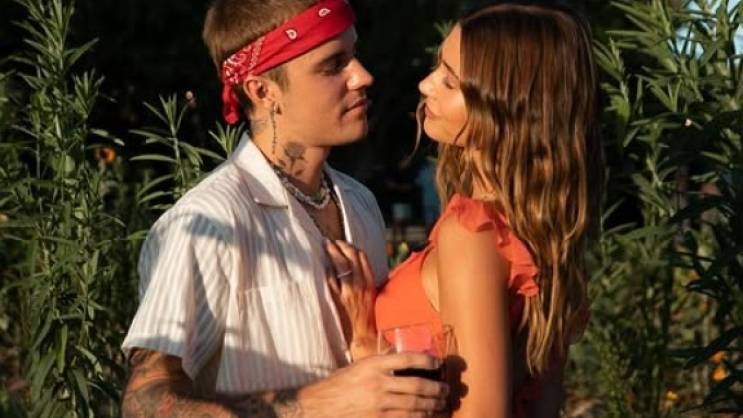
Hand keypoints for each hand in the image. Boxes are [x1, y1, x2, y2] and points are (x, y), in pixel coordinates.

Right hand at [298, 352, 448, 417]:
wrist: (318, 407)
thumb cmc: (338, 385)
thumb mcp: (358, 367)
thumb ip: (380, 362)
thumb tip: (401, 355)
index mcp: (372, 365)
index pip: (407, 358)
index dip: (426, 360)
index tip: (438, 362)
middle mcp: (377, 383)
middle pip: (416, 385)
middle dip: (436, 389)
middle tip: (447, 390)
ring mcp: (378, 405)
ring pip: (414, 406)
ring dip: (432, 406)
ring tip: (442, 405)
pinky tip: (427, 417)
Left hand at [324, 240, 377, 359]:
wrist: (364, 337)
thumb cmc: (368, 318)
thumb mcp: (372, 296)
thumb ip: (366, 282)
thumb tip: (356, 269)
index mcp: (370, 282)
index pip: (361, 256)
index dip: (351, 247)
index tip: (343, 244)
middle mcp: (361, 284)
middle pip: (351, 256)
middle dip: (340, 245)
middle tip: (331, 242)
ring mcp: (349, 291)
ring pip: (341, 264)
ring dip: (332, 252)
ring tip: (324, 245)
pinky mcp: (338, 300)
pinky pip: (331, 280)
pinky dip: (326, 270)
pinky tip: (320, 266)